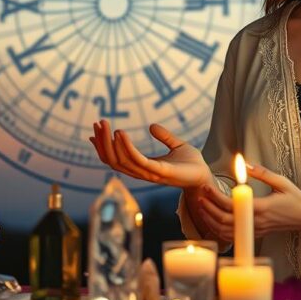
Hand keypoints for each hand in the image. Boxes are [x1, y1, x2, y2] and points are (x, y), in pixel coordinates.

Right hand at [89, 119, 210, 188]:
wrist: (206, 176)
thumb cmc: (192, 164)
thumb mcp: (176, 145)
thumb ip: (164, 137)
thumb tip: (151, 126)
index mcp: (143, 167)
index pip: (115, 159)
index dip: (103, 147)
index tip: (94, 131)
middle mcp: (142, 172)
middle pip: (113, 160)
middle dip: (102, 142)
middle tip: (98, 123)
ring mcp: (149, 174)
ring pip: (121, 161)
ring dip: (110, 143)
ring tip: (106, 126)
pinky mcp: (159, 173)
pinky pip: (137, 160)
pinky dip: (126, 147)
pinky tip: (120, 133)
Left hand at [197, 162, 300, 237]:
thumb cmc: (296, 198)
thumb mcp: (281, 181)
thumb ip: (262, 173)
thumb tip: (245, 164)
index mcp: (262, 208)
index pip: (232, 205)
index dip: (216, 197)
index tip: (207, 187)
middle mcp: (257, 222)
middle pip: (225, 220)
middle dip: (209, 209)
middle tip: (200, 196)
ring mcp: (256, 230)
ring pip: (227, 231)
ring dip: (211, 221)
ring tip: (202, 207)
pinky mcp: (256, 234)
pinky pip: (234, 236)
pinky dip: (220, 230)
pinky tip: (212, 220)